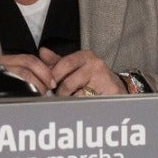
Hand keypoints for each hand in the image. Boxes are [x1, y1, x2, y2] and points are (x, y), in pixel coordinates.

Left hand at [0, 49, 122, 95]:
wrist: (115, 86)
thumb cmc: (91, 76)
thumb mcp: (75, 66)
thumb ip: (57, 61)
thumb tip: (42, 52)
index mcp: (85, 56)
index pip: (64, 65)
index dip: (53, 77)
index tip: (50, 85)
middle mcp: (95, 64)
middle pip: (68, 84)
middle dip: (61, 93)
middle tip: (61, 95)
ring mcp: (103, 78)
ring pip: (76, 96)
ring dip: (72, 101)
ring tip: (75, 99)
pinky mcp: (110, 92)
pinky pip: (87, 103)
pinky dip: (82, 106)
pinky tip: (85, 103)